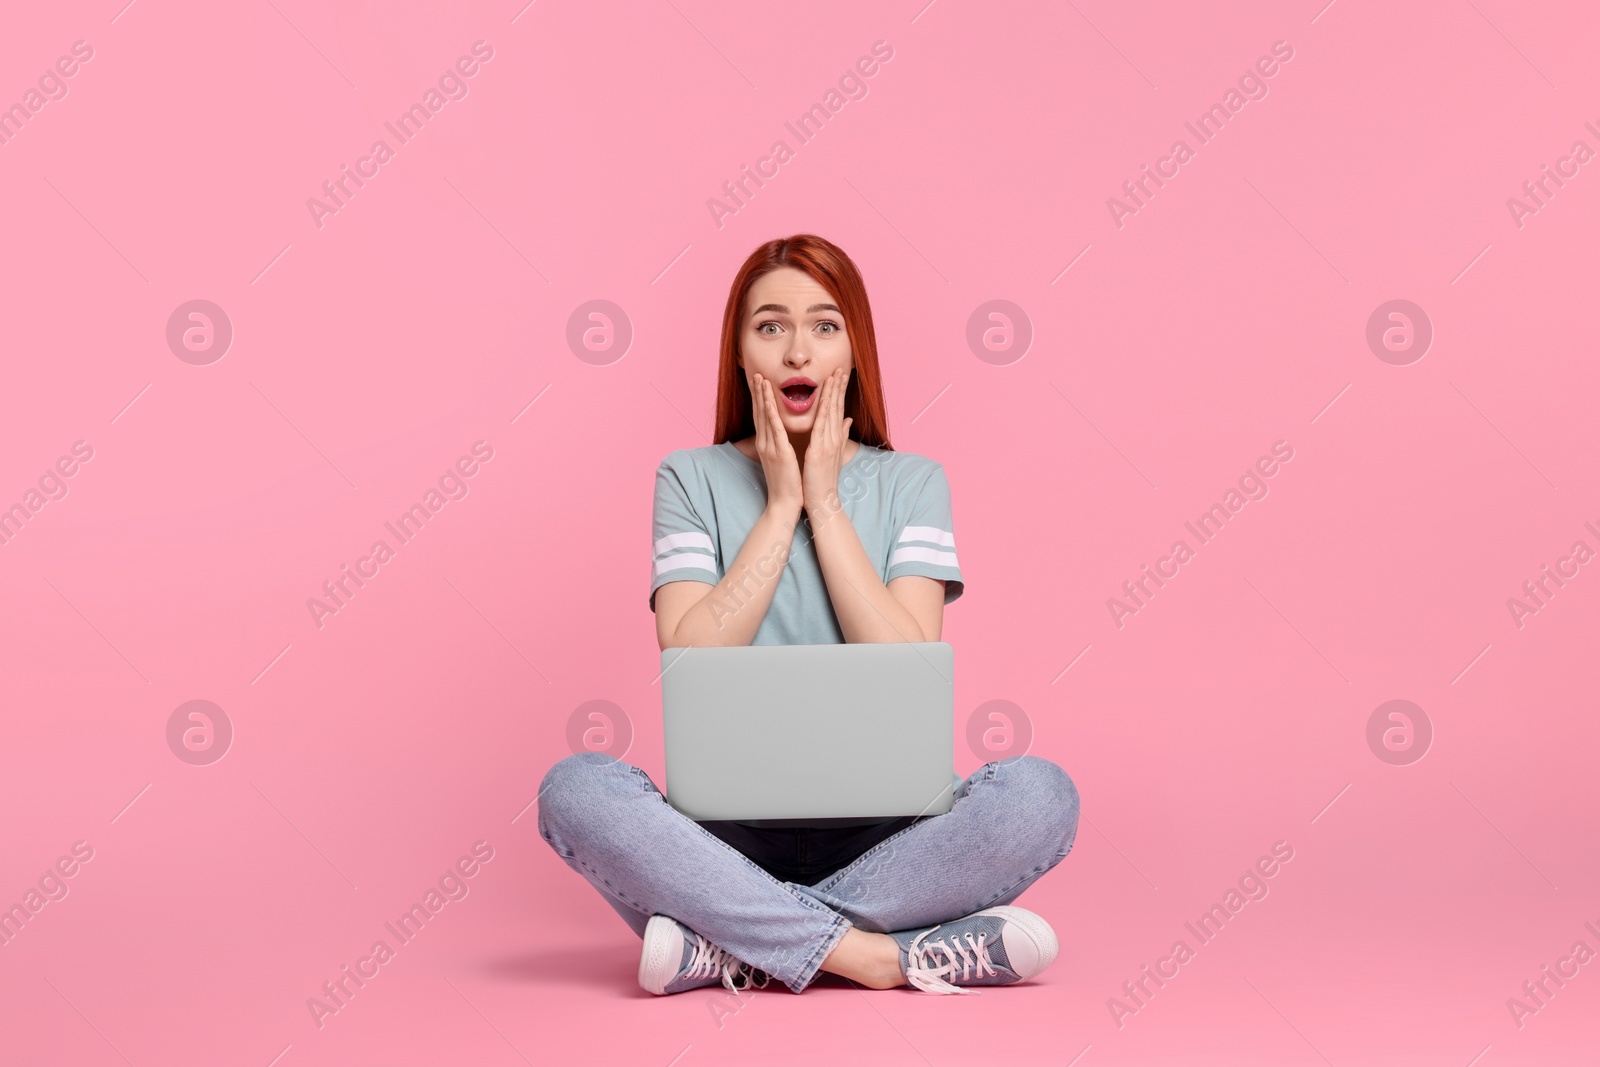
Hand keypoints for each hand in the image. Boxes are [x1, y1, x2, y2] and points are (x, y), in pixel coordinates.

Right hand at [751, 373, 803, 516]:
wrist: (785, 503)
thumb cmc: (789, 483)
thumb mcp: (787, 459)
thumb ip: (786, 444)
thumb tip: (788, 435)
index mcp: (768, 444)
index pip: (763, 416)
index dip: (761, 398)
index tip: (761, 381)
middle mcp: (765, 443)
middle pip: (759, 412)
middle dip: (758, 392)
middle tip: (756, 373)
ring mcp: (770, 448)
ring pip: (764, 417)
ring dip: (762, 397)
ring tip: (760, 379)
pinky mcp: (778, 454)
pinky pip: (774, 431)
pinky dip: (770, 415)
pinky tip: (767, 402)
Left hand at [802, 367, 853, 518]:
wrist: (822, 500)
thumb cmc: (823, 479)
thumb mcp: (834, 454)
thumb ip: (841, 435)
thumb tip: (848, 420)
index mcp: (834, 438)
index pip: (838, 409)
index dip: (839, 391)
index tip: (840, 374)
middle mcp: (834, 438)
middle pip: (837, 406)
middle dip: (839, 386)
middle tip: (841, 367)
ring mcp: (828, 443)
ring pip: (831, 411)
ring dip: (832, 392)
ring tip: (834, 374)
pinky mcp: (819, 450)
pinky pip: (820, 425)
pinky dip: (822, 408)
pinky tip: (822, 395)